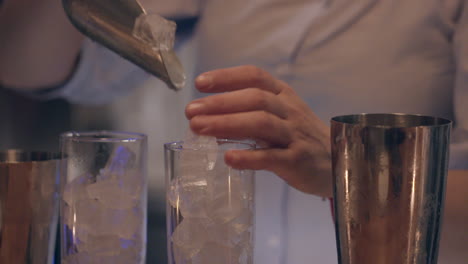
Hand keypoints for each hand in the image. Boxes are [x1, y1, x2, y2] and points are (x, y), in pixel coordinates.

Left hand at [185, 65, 332, 197]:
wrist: (338, 161)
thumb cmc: (299, 136)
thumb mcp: (281, 114)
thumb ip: (250, 111)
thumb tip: (207, 115)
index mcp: (283, 95)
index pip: (255, 76)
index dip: (227, 77)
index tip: (200, 82)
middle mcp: (290, 110)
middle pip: (254, 99)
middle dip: (220, 103)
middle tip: (191, 112)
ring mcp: (295, 135)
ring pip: (261, 123)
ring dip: (227, 124)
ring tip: (199, 129)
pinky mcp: (298, 161)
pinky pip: (272, 157)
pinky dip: (249, 157)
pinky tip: (228, 158)